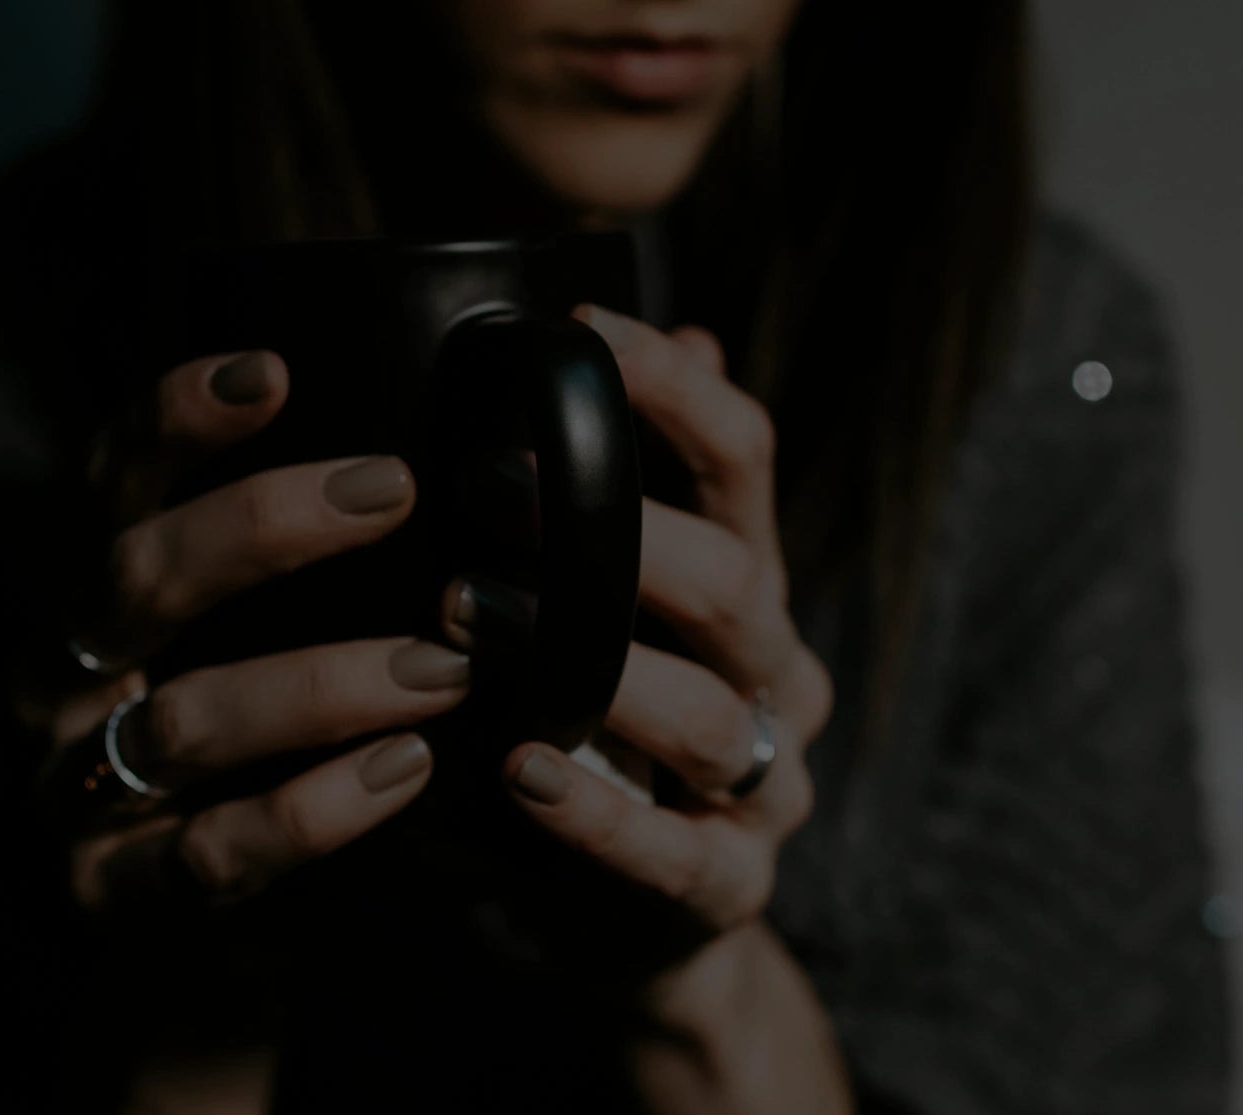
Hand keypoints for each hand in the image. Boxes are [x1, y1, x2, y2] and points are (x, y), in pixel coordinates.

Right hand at [32, 351, 471, 914]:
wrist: (161, 907)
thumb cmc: (248, 726)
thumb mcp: (263, 624)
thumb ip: (345, 547)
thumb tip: (513, 449)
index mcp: (106, 587)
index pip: (117, 474)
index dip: (176, 415)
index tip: (272, 372)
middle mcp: (69, 669)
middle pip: (138, 574)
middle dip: (264, 524)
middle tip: (394, 489)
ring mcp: (75, 782)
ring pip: (184, 721)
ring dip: (322, 684)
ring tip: (445, 669)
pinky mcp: (113, 888)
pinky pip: (210, 851)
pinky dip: (314, 810)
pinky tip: (403, 770)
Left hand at [488, 307, 847, 1107]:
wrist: (651, 917)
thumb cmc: (612, 726)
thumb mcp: (624, 602)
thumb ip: (639, 485)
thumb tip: (680, 332)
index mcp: (747, 583)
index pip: (744, 459)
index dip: (675, 386)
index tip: (579, 326)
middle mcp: (772, 671)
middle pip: (734, 580)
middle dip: (617, 532)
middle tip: (486, 486)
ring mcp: (763, 785)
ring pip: (708, 716)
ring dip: (592, 666)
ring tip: (470, 621)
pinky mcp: (725, 883)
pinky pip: (675, 852)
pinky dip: (600, 815)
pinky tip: (523, 770)